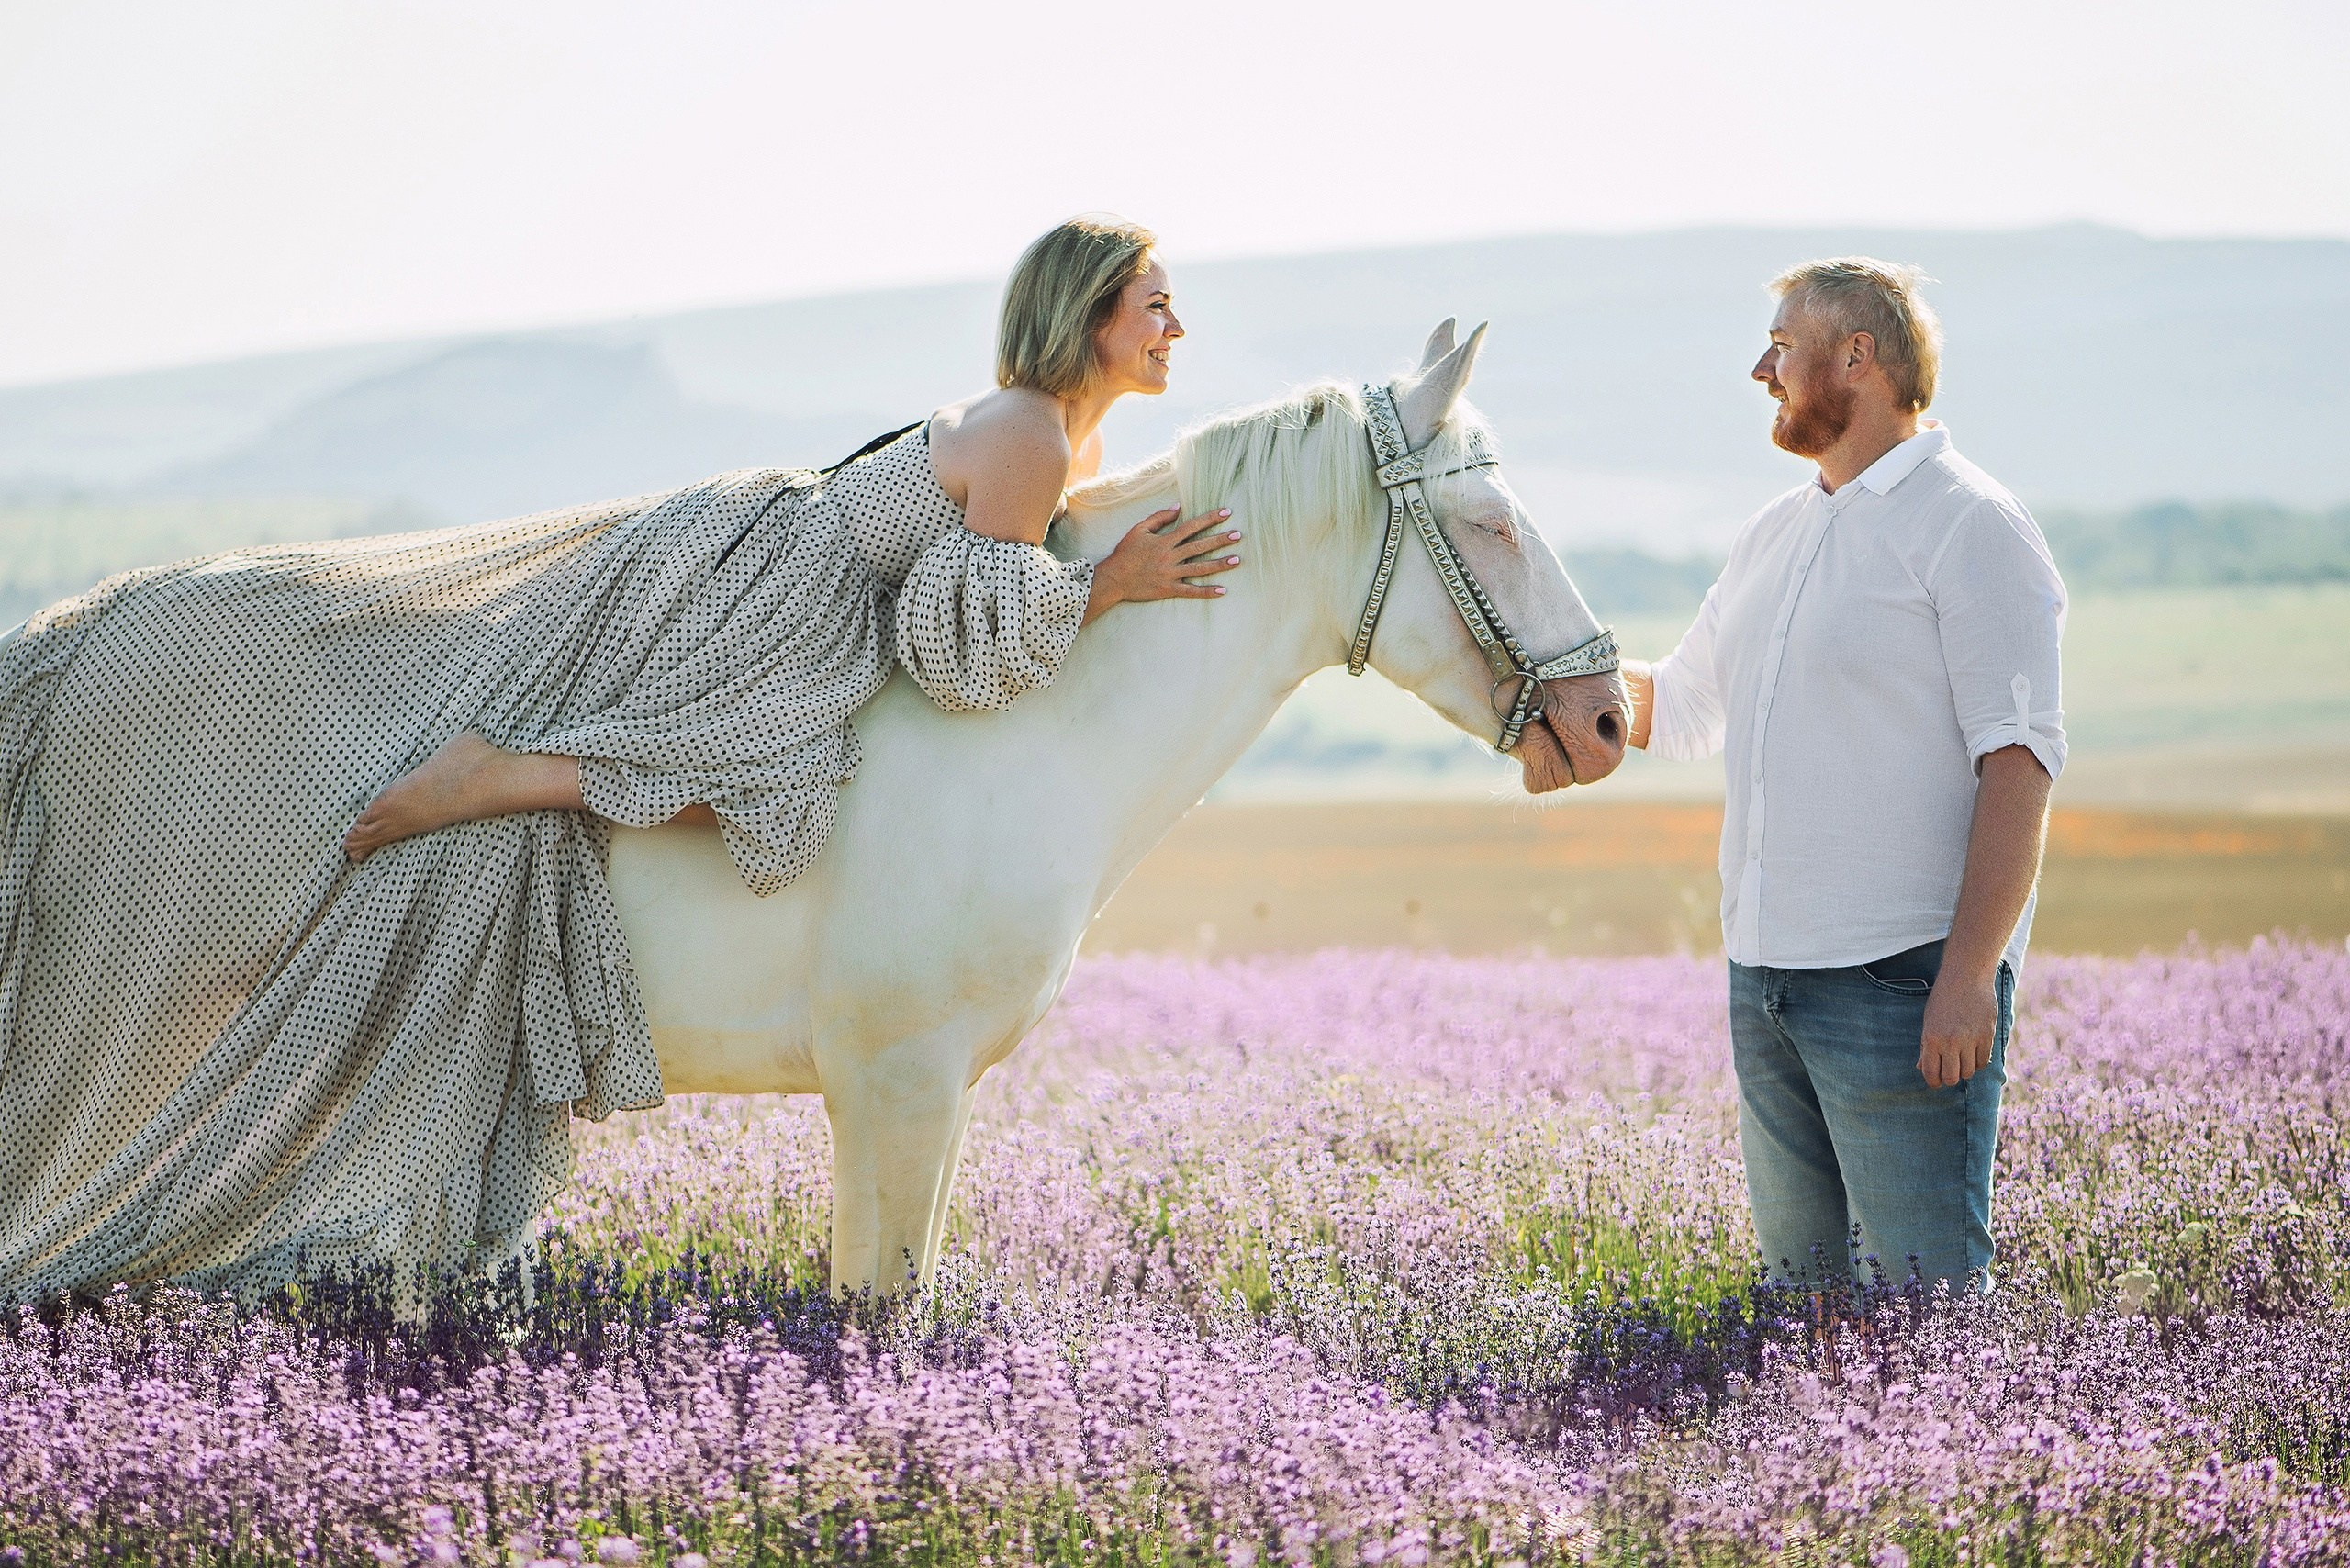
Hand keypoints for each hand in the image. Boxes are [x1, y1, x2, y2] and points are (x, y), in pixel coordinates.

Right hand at [1089, 507, 1240, 618]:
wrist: (1113, 579)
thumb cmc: (1125, 553)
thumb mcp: (1139, 530)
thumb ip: (1158, 518)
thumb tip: (1177, 507)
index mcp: (1165, 541)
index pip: (1192, 526)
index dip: (1210, 519)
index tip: (1226, 512)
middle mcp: (1170, 556)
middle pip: (1200, 546)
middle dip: (1220, 540)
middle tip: (1239, 535)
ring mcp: (1170, 574)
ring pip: (1199, 568)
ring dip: (1219, 564)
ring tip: (1237, 560)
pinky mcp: (1168, 589)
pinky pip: (1191, 591)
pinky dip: (1207, 591)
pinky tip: (1222, 590)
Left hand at [1918, 969, 1998, 1088]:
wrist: (1966, 978)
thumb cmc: (1943, 999)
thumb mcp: (1928, 1021)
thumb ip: (1926, 1046)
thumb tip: (1921, 1068)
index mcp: (1931, 1039)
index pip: (1931, 1074)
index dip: (1934, 1082)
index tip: (1936, 1080)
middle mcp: (1950, 1042)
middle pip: (1952, 1078)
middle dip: (1949, 1078)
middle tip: (1950, 1070)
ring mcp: (1970, 1040)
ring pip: (1969, 1072)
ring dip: (1965, 1069)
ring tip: (1962, 1059)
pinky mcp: (1987, 1036)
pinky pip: (1983, 1061)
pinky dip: (1978, 1061)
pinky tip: (1974, 1053)